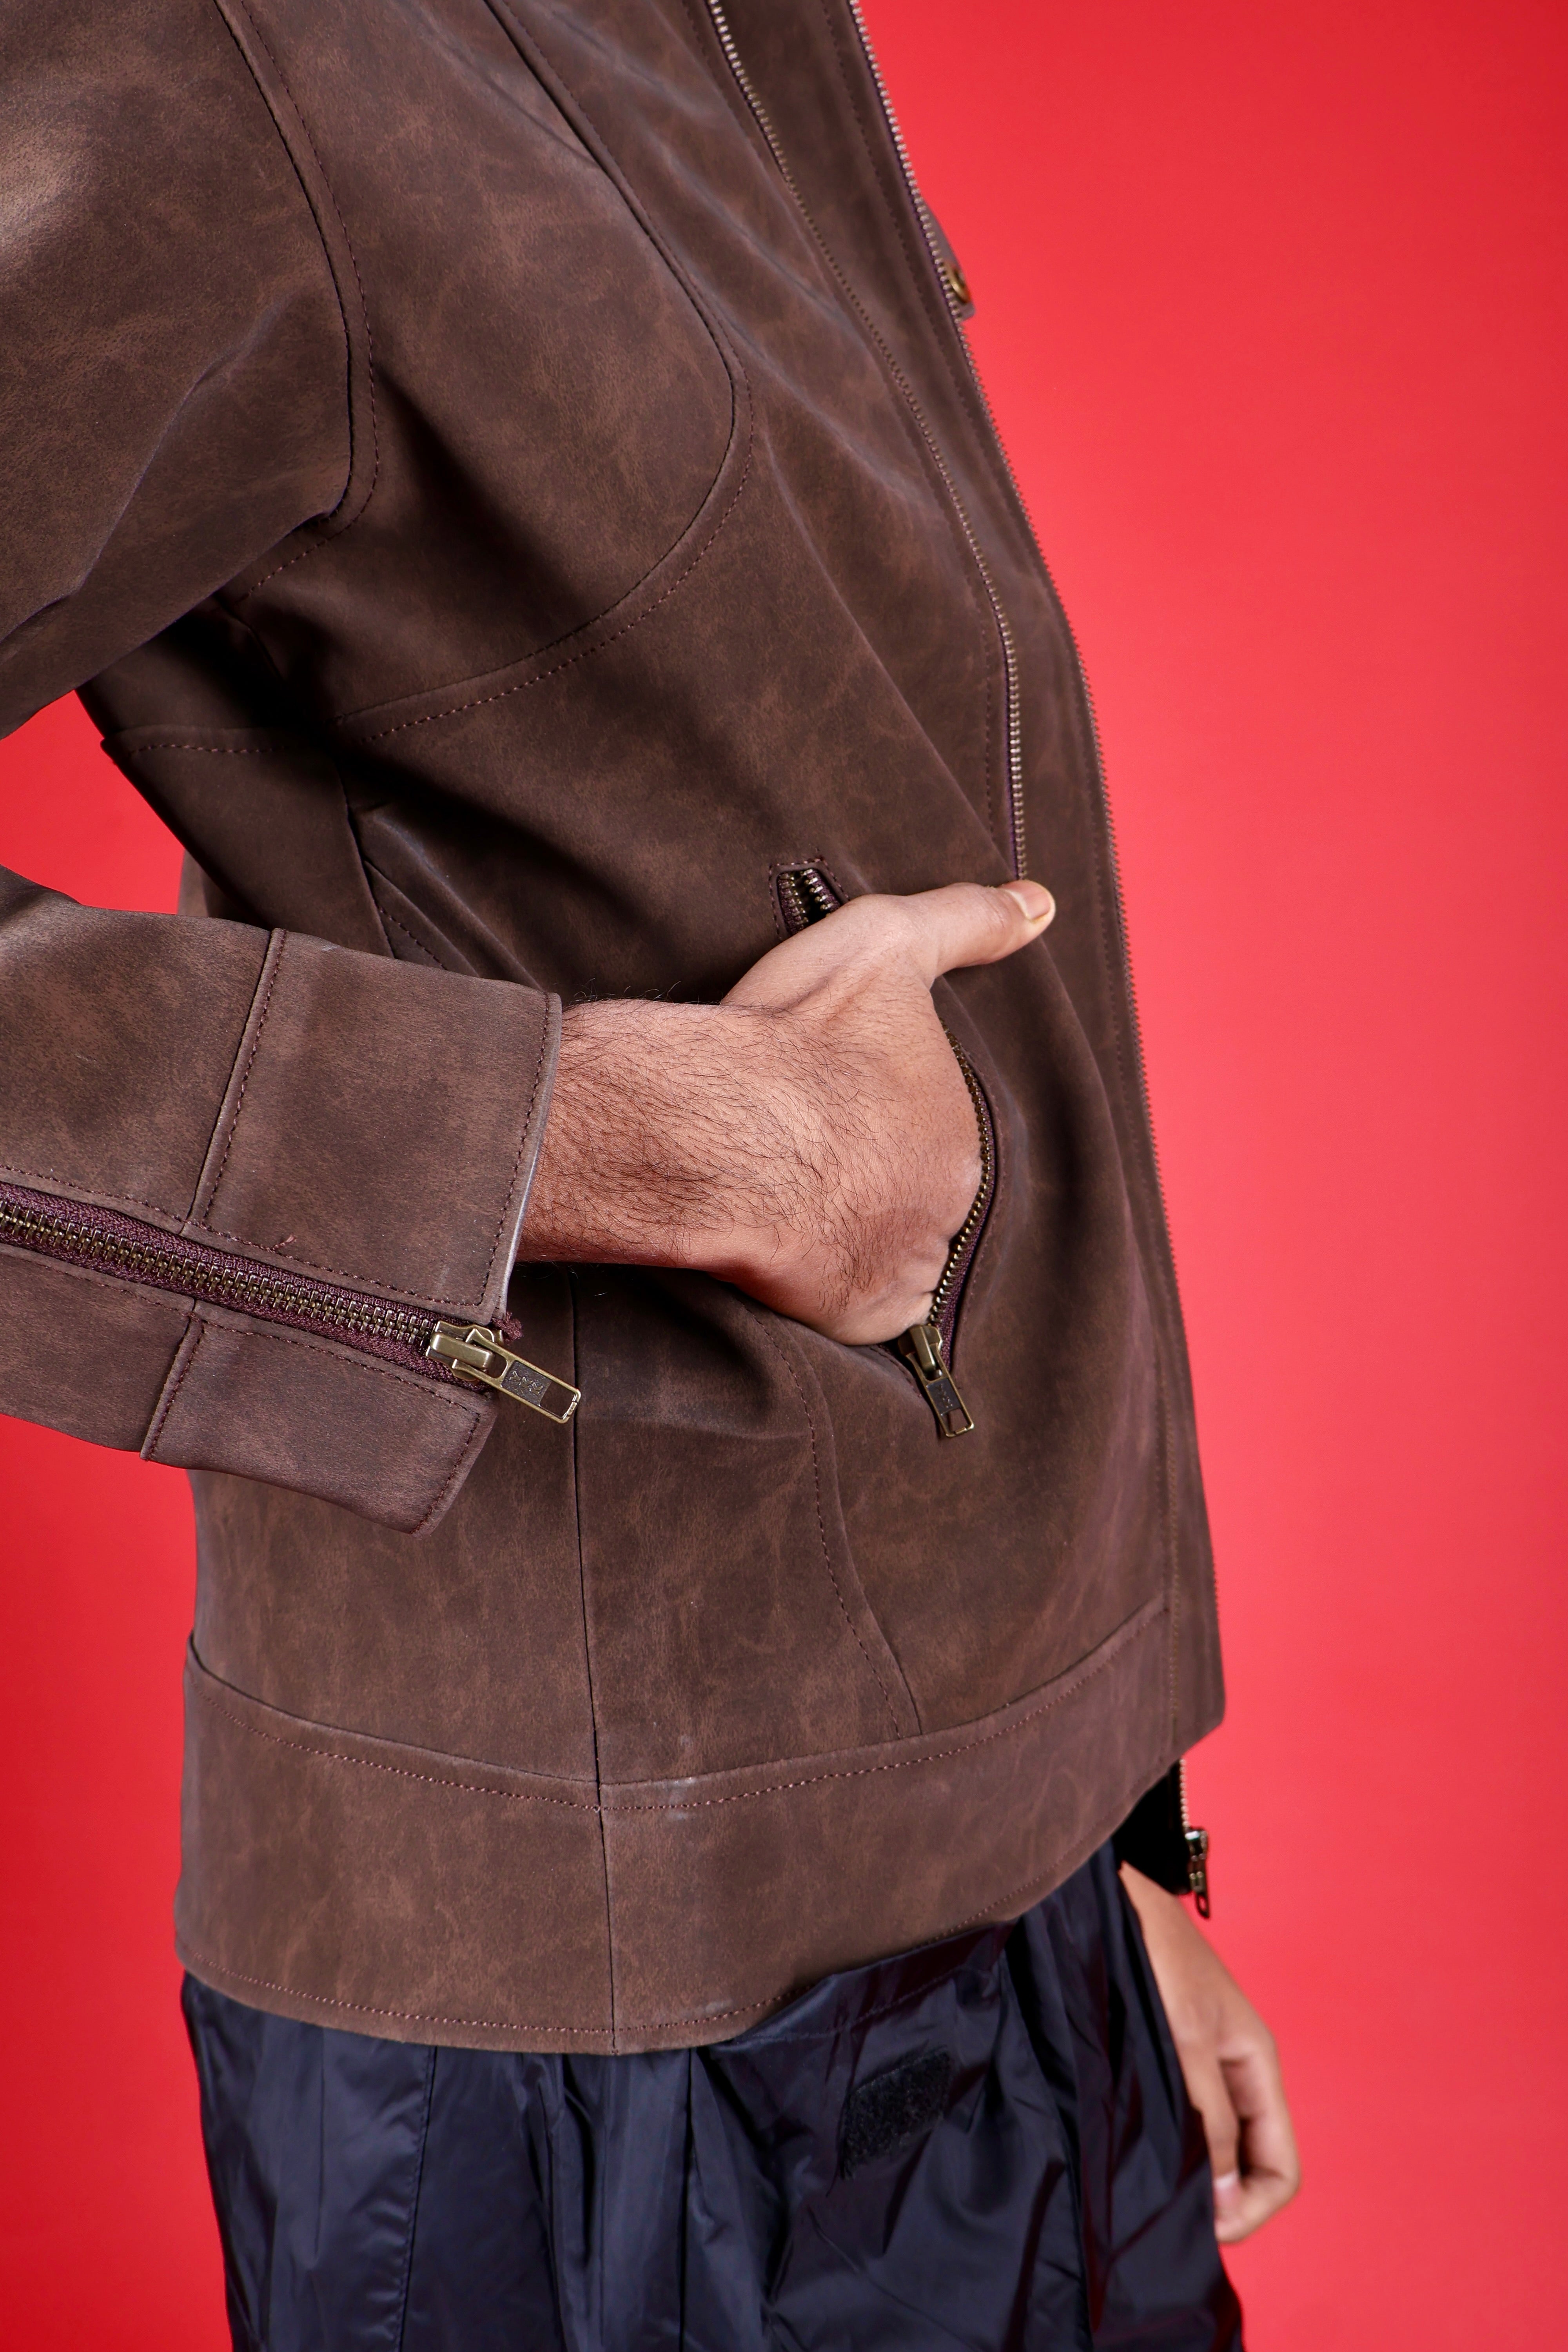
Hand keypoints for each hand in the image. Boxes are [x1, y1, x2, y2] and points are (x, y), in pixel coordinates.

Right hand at [521, 880, 1053, 1340]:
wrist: (718, 1128)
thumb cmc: (797, 1034)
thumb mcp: (886, 944)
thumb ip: (964, 921)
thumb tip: (1041, 903)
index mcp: (958, 1125)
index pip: (925, 1128)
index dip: (869, 1115)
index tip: (820, 1099)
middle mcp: (949, 1202)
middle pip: (913, 1191)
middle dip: (868, 1177)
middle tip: (799, 1152)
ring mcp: (906, 1264)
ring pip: (891, 1249)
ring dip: (854, 1234)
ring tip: (790, 1203)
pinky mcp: (861, 1316)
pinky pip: (863, 1309)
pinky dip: (835, 1289)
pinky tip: (796, 1256)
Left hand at [1120, 1864, 1300, 2243]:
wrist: (1114, 1899)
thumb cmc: (1153, 1953)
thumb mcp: (1184, 2036)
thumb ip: (1207, 2113)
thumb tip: (1221, 2194)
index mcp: (1257, 2065)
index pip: (1281, 2168)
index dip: (1250, 2207)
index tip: (1202, 2224)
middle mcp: (1238, 2072)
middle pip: (1252, 2165)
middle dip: (1223, 2200)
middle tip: (1169, 2216)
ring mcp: (1206, 2065)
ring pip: (1217, 2147)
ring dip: (1195, 2176)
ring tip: (1151, 2191)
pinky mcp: (1172, 2057)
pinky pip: (1188, 2120)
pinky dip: (1173, 2147)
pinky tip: (1140, 2153)